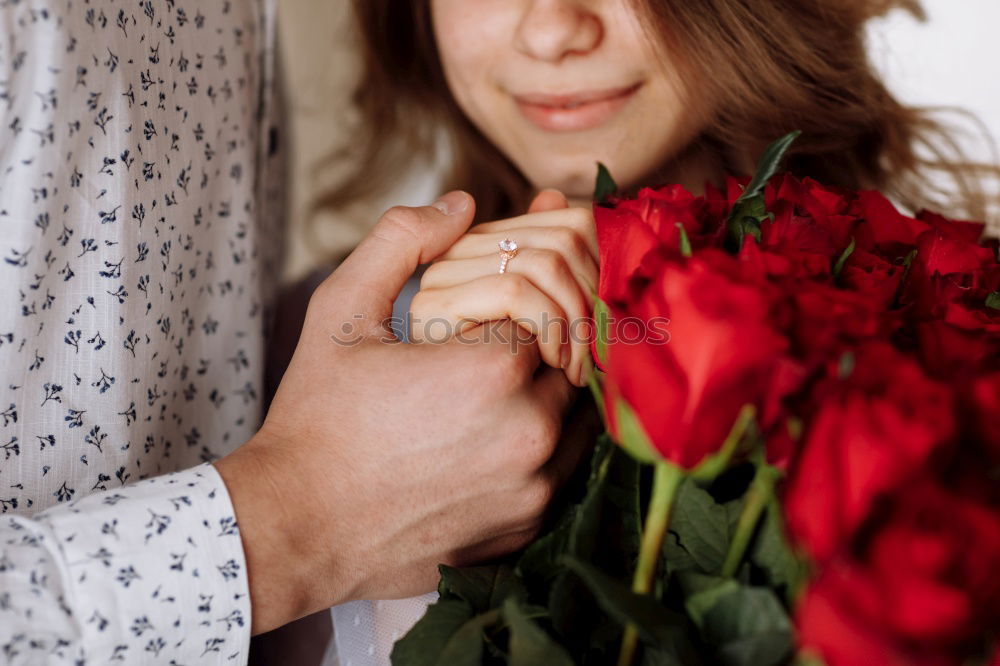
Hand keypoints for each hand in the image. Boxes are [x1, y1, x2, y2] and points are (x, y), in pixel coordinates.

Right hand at [216, 191, 585, 633]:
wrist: (296, 526)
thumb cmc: (317, 417)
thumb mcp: (341, 311)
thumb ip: (402, 241)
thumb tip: (461, 202)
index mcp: (494, 370)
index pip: (543, 305)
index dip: (508, 303)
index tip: (471, 317)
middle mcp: (530, 431)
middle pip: (568, 357)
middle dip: (532, 345)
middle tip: (477, 354)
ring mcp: (535, 488)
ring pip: (574, 413)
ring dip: (544, 392)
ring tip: (483, 397)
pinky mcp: (528, 527)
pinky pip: (563, 469)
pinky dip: (540, 446)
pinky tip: (487, 440)